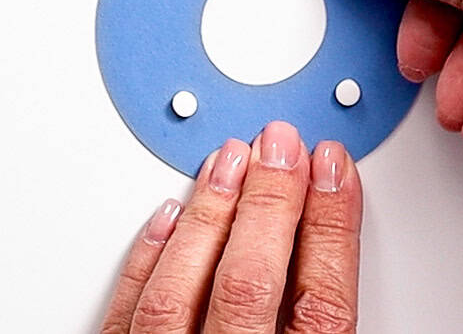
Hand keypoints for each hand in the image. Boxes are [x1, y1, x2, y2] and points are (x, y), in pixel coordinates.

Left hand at [101, 122, 360, 333]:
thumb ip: (319, 316)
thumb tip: (327, 234)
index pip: (321, 301)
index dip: (330, 224)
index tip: (333, 170)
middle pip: (248, 282)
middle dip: (269, 201)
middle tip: (280, 145)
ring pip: (178, 289)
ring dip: (207, 215)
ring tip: (228, 162)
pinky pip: (128, 312)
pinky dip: (149, 258)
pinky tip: (169, 218)